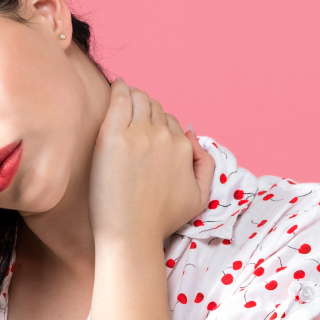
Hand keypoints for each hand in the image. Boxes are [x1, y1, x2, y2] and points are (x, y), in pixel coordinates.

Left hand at [88, 79, 214, 247]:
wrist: (131, 234)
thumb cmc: (160, 221)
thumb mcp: (200, 196)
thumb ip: (205, 163)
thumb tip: (192, 133)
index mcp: (184, 147)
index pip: (171, 122)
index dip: (157, 123)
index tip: (145, 125)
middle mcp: (165, 136)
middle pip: (155, 108)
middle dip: (145, 107)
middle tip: (132, 110)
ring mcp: (139, 134)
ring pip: (139, 100)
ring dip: (133, 96)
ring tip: (123, 96)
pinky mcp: (114, 137)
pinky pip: (120, 100)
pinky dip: (119, 89)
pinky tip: (116, 85)